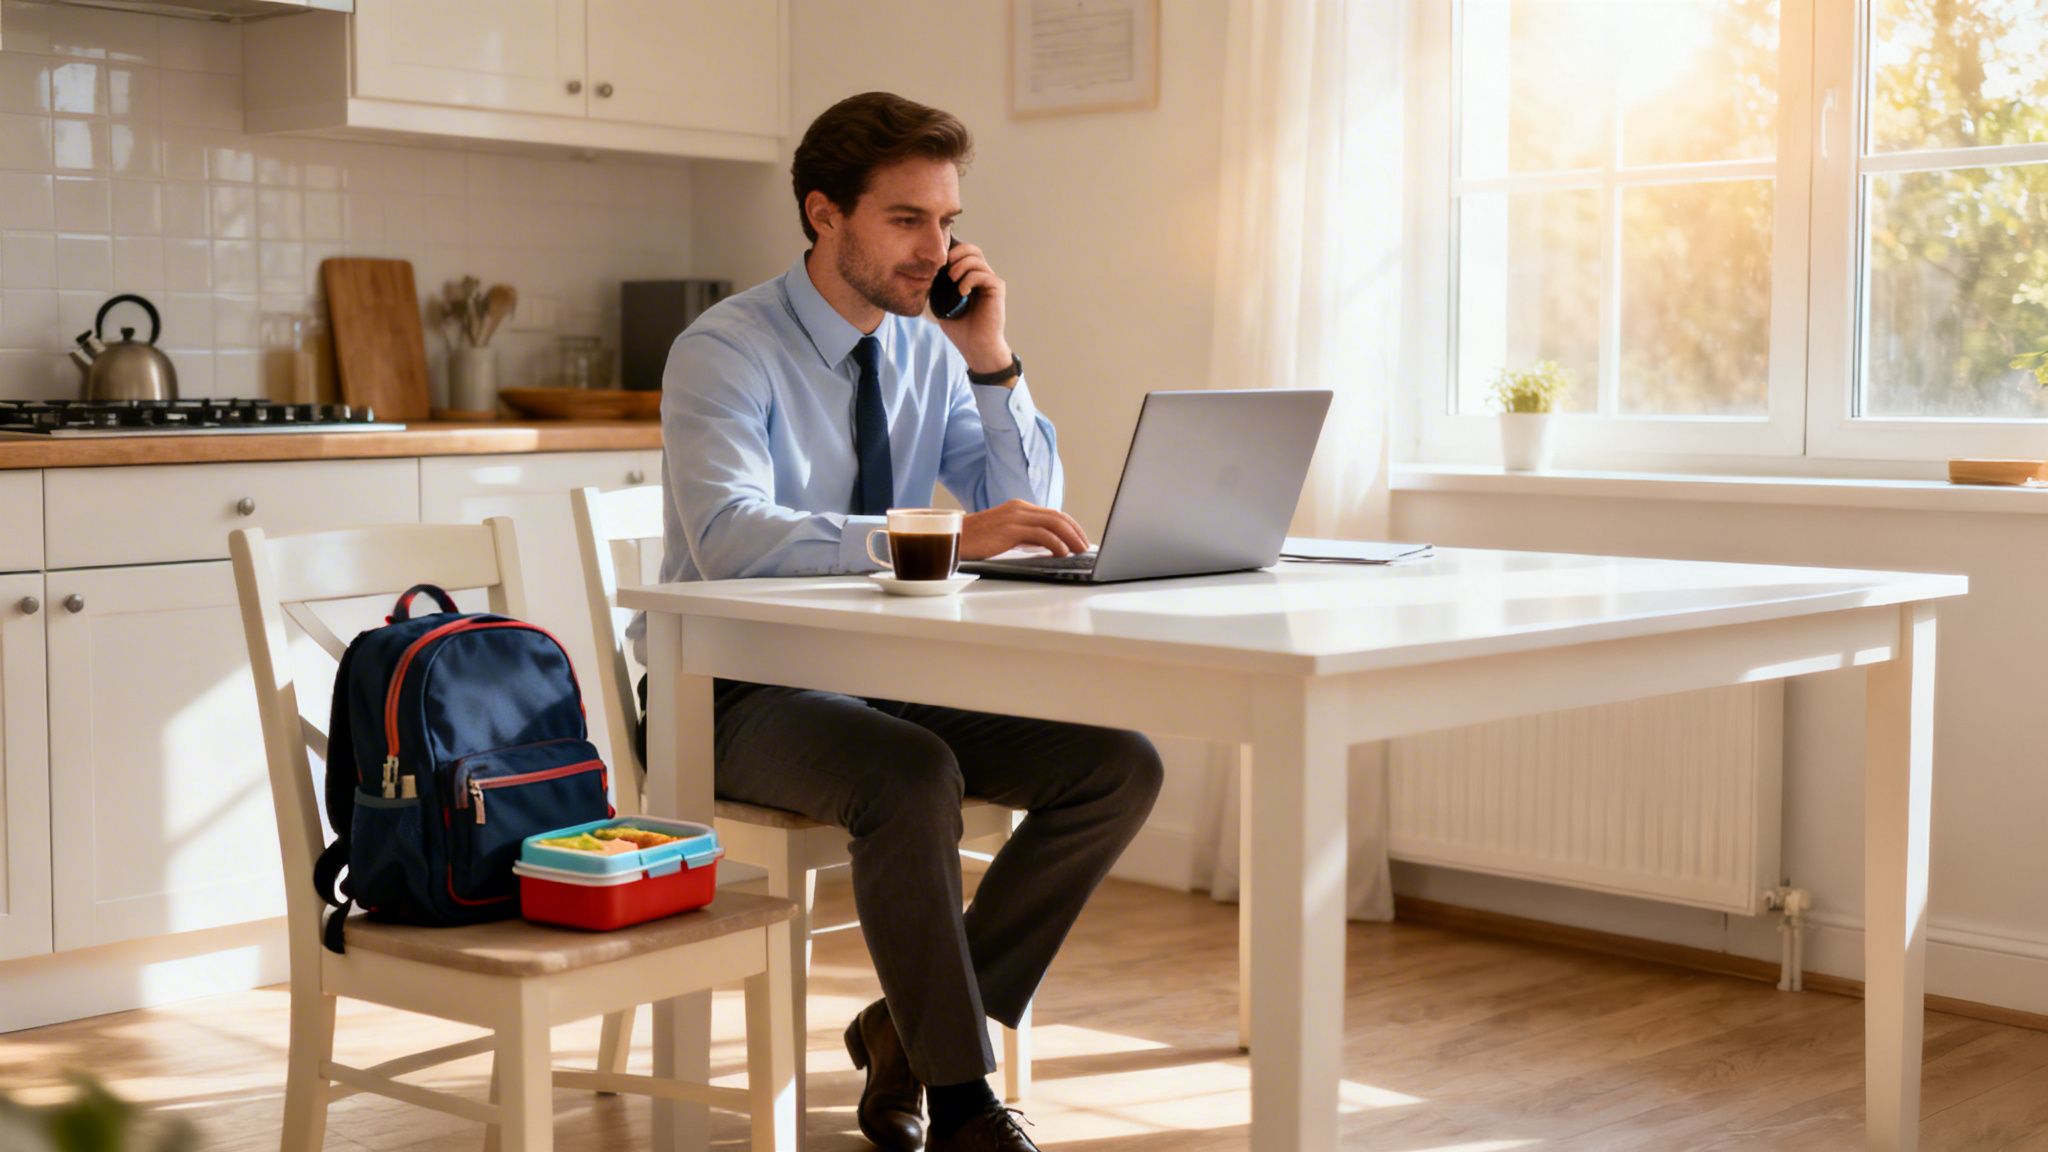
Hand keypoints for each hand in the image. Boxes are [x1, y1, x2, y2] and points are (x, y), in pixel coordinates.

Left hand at [932, 241, 1012, 378]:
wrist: (975, 346)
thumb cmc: (961, 329)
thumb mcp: (942, 303)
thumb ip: (938, 286)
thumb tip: (927, 271)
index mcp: (971, 278)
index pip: (964, 253)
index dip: (951, 253)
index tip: (937, 265)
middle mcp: (983, 277)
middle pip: (972, 249)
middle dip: (956, 253)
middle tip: (945, 267)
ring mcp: (991, 281)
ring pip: (976, 258)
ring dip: (960, 266)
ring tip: (952, 280)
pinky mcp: (997, 288)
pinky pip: (982, 274)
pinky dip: (969, 280)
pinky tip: (962, 292)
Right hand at [961, 499, 1089, 558]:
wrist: (951, 539)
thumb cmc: (974, 541)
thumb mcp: (1004, 535)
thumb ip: (1024, 536)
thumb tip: (1047, 546)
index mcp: (1018, 508)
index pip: (1053, 514)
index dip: (1071, 526)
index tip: (1081, 539)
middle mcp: (1019, 509)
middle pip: (1057, 516)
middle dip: (1075, 531)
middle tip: (1086, 546)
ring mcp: (1014, 517)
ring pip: (1053, 523)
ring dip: (1070, 537)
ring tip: (1079, 551)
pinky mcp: (1009, 529)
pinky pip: (1041, 534)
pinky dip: (1056, 543)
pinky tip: (1062, 553)